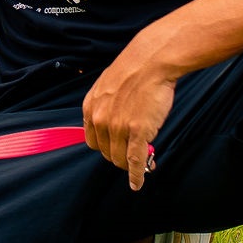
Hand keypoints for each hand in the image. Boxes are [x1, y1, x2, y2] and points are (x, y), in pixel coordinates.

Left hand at [82, 48, 176, 189]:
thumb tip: (112, 121)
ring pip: (120, 159)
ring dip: (130, 164)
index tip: (115, 149)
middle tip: (132, 154)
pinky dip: (136, 175)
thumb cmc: (134, 69)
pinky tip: (138, 182)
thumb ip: (105, 106)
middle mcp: (100, 119)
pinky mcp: (137, 131)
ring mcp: (118, 127)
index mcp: (90, 108)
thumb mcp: (107, 86)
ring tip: (143, 163)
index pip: (93, 141)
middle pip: (106, 152)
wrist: (152, 60)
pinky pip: (134, 161)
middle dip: (118, 155)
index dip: (106, 147)